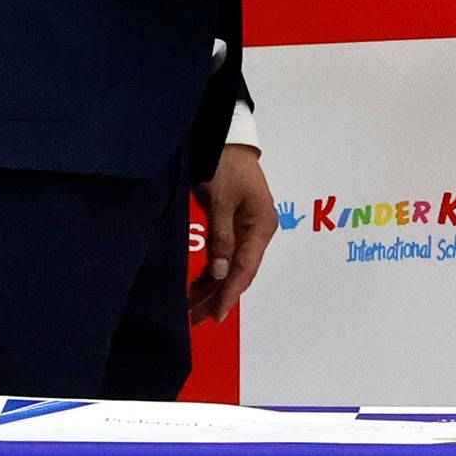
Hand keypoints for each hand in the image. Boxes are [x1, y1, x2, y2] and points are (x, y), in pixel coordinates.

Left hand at [190, 145, 277, 323]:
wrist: (223, 138)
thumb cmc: (223, 165)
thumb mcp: (220, 202)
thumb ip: (222, 239)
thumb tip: (222, 274)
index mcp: (261, 226)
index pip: (245, 268)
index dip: (230, 293)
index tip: (215, 314)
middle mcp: (258, 231)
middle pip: (240, 271)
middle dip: (219, 295)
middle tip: (196, 318)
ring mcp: (248, 228)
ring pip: (231, 266)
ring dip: (214, 287)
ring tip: (193, 308)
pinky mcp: (235, 224)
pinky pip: (226, 254)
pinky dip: (212, 271)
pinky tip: (197, 286)